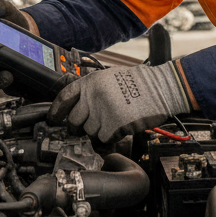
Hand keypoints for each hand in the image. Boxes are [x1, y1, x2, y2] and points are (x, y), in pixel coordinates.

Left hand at [49, 62, 192, 142]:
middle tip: (90, 126)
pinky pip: (104, 138)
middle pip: (74, 120)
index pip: (64, 98)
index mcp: (90, 82)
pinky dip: (111, 137)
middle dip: (79, 127)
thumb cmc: (140, 83)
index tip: (53, 120)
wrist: (162, 88)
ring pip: (90, 132)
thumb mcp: (110, 78)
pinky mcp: (114, 125)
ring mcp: (103, 111)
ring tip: (113, 122)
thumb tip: (78, 108)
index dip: (56, 111)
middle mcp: (93, 96)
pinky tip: (121, 127)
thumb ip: (92, 91)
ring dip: (100, 131)